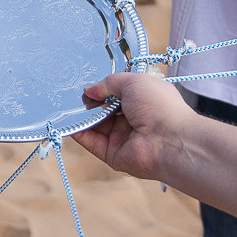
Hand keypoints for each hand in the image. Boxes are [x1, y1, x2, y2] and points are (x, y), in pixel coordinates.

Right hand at [72, 72, 197, 180]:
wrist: (170, 140)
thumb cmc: (159, 106)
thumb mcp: (134, 81)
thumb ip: (109, 83)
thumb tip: (89, 89)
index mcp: (142, 101)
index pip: (117, 94)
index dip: (102, 88)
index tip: (87, 84)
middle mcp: (132, 120)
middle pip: (104, 110)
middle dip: (90, 102)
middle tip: (75, 94)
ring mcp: (122, 138)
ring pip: (95, 126)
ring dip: (81, 116)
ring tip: (66, 105)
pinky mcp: (112, 154)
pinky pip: (91, 142)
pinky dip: (78, 133)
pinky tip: (66, 122)